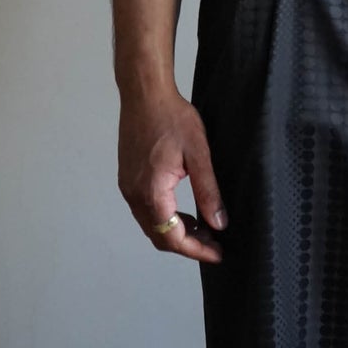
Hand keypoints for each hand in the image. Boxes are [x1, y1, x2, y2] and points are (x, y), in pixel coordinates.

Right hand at [117, 86, 227, 263]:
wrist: (145, 94)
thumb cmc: (171, 118)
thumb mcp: (199, 155)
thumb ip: (208, 192)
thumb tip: (219, 223)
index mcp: (152, 192)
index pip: (172, 237)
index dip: (196, 250)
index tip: (218, 254)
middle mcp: (134, 195)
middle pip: (159, 236)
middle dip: (188, 245)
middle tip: (215, 245)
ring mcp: (128, 187)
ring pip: (151, 225)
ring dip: (176, 232)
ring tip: (205, 229)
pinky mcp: (128, 179)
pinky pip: (146, 210)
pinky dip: (166, 218)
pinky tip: (186, 212)